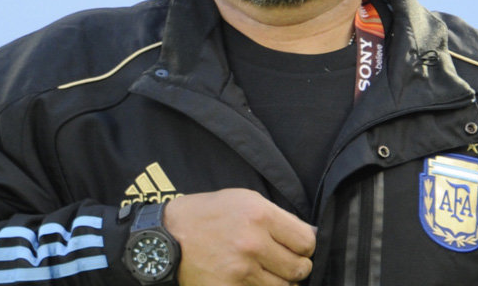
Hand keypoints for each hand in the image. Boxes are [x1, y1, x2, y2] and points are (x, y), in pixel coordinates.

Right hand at [164, 188, 315, 284]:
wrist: (167, 237)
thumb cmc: (208, 214)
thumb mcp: (244, 199)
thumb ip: (279, 217)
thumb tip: (310, 234)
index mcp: (260, 215)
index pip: (307, 241)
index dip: (306, 246)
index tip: (298, 247)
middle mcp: (253, 243)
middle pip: (300, 268)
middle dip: (296, 266)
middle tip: (284, 261)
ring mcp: (241, 271)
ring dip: (279, 282)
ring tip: (266, 271)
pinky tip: (250, 280)